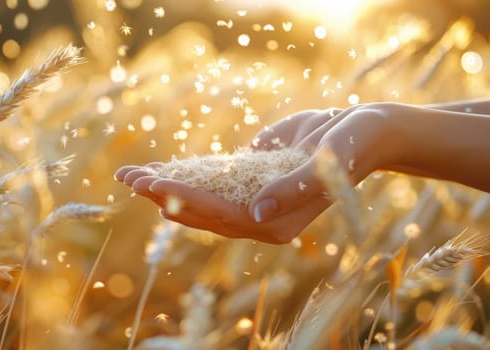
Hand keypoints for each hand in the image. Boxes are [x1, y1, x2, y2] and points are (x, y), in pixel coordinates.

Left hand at [115, 104, 401, 243]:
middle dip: (164, 194)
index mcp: (278, 222)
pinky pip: (209, 180)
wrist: (360, 133)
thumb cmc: (351, 148)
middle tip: (128, 179)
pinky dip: (182, 174)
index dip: (187, 200)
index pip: (224, 215)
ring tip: (128, 175)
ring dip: (165, 186)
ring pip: (199, 198)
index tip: (154, 186)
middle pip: (202, 211)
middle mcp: (260, 217)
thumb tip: (257, 212)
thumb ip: (294, 189)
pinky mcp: (246, 178)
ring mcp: (250, 199)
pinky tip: (156, 168)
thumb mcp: (328, 165)